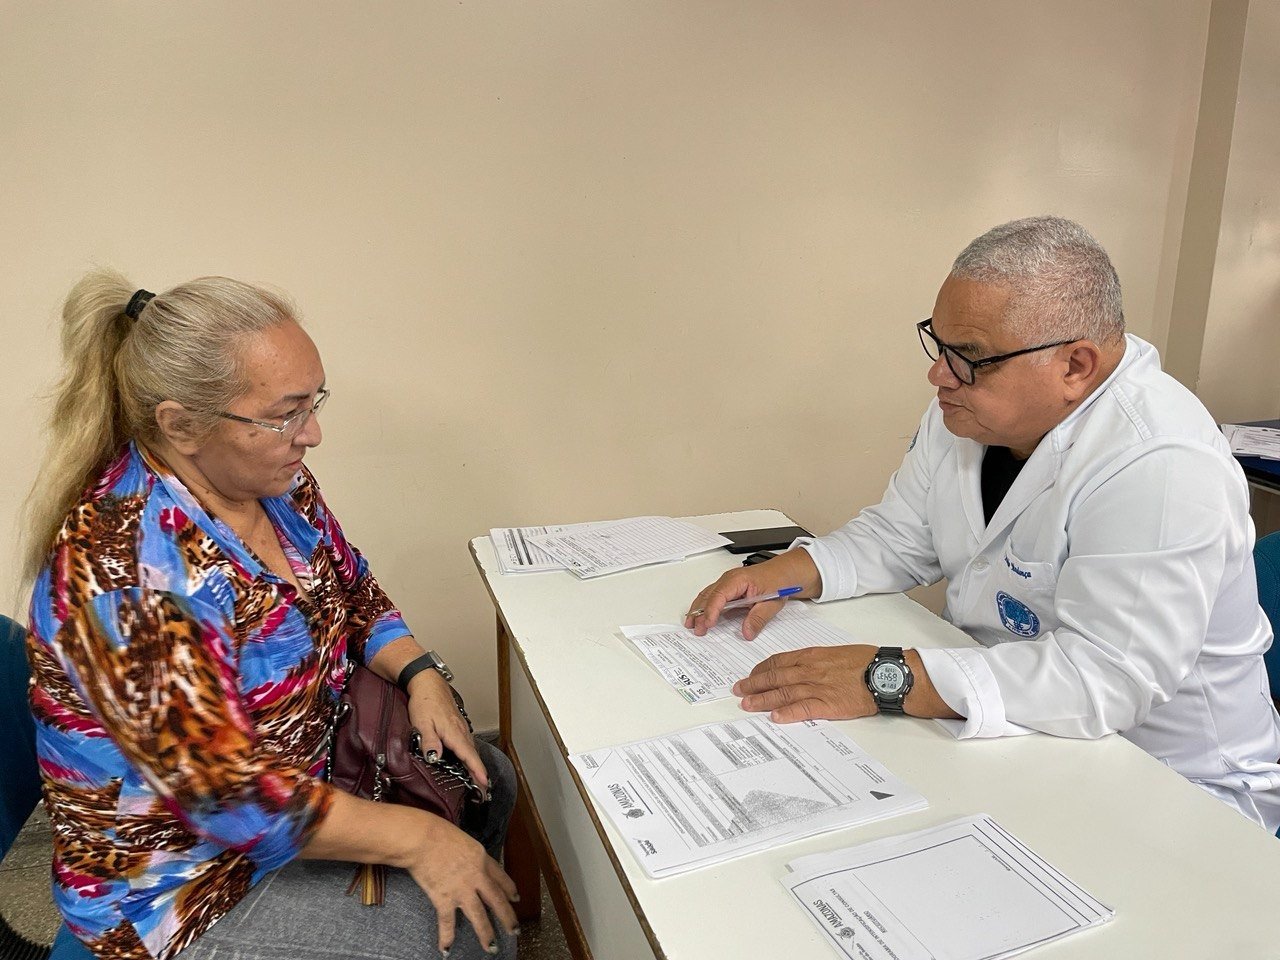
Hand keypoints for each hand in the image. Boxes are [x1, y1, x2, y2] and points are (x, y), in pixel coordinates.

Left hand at [406, 670, 488, 790]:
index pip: (468, 755)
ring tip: (476, 778)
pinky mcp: (457, 725)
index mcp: (453, 732)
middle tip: (482, 788)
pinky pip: (466, 742)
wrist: (427, 683)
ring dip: (474, 764)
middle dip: (478, 772)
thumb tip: (435, 757)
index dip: (476, 770)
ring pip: (470, 748)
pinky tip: (466, 758)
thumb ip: (429, 741)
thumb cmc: (425, 701)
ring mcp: (460, 727)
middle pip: (472, 755)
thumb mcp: (422, 723)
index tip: (483, 782)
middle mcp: (460, 730)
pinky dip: (469, 753)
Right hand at [408, 814, 518, 955]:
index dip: (509, 889)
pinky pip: (447, 922)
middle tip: (515, 931)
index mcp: (482, 859)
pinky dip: (447, 937)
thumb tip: (465, 860)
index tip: (515, 898)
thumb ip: (468, 854)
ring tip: (492, 948)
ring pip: (479, 916)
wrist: (423, 839)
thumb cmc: (438, 832)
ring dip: (486, 934)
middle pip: (497, 900)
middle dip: (507, 917)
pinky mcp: (444, 899)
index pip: (501, 877)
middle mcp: (477, 877)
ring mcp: (462, 890)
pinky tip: (446, 950)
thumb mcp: (463, 839)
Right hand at [684, 549, 821, 639]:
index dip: (711, 611)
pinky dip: (704, 605)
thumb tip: (747, 632)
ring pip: (707, 595)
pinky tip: (700, 615)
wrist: (784, 572)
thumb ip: (758, 618)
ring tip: (691, 624)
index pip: (719, 595)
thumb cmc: (779, 582)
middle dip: (699, 612)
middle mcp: (729, 579)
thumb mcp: (772, 603)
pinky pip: (712, 595)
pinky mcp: (728, 587)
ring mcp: (727, 582)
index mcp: (739, 580)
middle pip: (708, 595)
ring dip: (698, 609)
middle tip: (695, 629)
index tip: (708, 624)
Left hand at [733, 644, 878, 721]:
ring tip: (747, 704)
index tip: (750, 675)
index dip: (760, 670)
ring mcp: (817, 687)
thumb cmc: (864, 661)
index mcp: (811, 655)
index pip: (778, 661)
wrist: (883, 672)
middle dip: (753, 684)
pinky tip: (774, 717)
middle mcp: (809, 670)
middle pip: (774, 677)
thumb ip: (816, 660)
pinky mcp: (828, 704)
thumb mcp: (835, 653)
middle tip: (738, 690)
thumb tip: (801, 668)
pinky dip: (787, 713)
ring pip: (783, 693)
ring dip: (762, 699)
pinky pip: (802, 708)